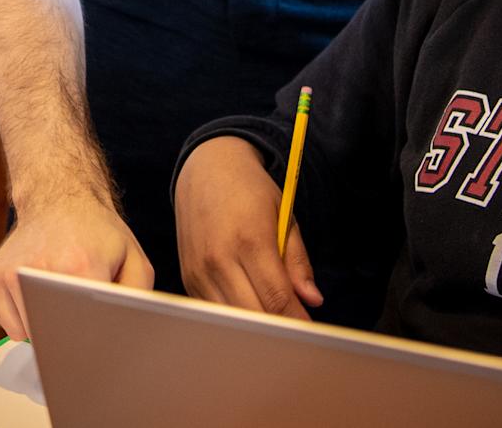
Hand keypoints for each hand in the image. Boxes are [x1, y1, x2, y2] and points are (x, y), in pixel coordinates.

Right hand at [0, 195, 151, 341]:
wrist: (57, 198)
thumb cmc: (98, 233)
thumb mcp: (134, 260)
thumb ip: (136, 300)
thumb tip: (124, 335)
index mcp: (80, 266)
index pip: (84, 330)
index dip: (93, 342)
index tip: (98, 344)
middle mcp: (40, 268)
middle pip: (54, 337)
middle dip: (69, 338)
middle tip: (80, 318)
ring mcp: (10, 273)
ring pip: (30, 335)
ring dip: (46, 328)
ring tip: (58, 295)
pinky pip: (11, 327)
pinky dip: (26, 322)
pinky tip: (38, 294)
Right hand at [175, 137, 320, 318]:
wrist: (205, 170)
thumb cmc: (250, 192)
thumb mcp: (284, 217)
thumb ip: (298, 261)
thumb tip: (312, 300)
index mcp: (250, 240)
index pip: (277, 298)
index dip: (296, 321)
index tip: (311, 331)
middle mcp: (219, 258)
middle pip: (254, 315)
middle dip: (279, 328)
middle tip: (297, 331)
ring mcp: (199, 270)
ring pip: (232, 319)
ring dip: (255, 326)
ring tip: (274, 322)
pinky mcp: (188, 278)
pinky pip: (215, 311)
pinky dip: (234, 316)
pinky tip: (249, 309)